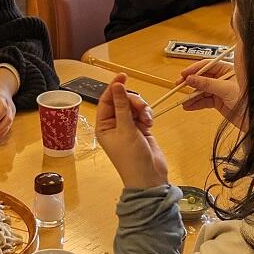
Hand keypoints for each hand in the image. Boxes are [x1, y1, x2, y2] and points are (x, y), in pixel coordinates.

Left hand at [0, 73, 17, 144]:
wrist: (2, 87)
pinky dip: (1, 135)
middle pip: (7, 119)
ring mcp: (11, 112)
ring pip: (9, 125)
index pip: (3, 108)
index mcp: (1, 99)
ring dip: (0, 135)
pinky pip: (8, 128)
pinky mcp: (10, 117)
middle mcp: (9, 106)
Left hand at [96, 75, 167, 189]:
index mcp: (103, 125)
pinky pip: (143, 114)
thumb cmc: (132, 157)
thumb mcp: (126, 129)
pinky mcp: (141, 129)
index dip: (114, 88)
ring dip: (142, 109)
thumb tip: (117, 86)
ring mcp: (128, 127)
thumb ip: (122, 106)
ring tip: (147, 120)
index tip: (123, 76)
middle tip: (141, 109)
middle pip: (122, 101)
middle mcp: (114, 124)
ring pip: (134, 106)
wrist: (148, 177)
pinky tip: (150, 124)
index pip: (106, 100)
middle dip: (133, 102)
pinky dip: (147, 116)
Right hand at [179, 59, 241, 122]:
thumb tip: (191, 79)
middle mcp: (222, 79)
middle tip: (179, 86)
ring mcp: (219, 90)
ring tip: (183, 101)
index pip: (207, 65)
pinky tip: (188, 106)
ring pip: (201, 91)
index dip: (194, 69)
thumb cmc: (247, 99)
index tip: (184, 74)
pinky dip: (196, 104)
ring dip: (191, 96)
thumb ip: (207, 84)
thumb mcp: (225, 89)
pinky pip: (204, 101)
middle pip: (202, 78)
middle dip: (190, 83)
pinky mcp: (218, 102)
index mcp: (227, 70)